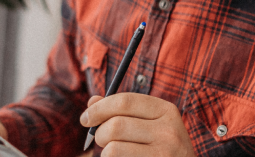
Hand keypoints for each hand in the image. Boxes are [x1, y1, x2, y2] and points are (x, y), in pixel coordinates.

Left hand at [80, 93, 195, 156]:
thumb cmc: (160, 148)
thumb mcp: (149, 125)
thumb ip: (123, 111)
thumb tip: (92, 102)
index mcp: (166, 110)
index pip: (124, 101)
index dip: (98, 109)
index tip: (85, 119)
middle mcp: (169, 130)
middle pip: (115, 125)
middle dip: (100, 134)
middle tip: (101, 141)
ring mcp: (164, 152)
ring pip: (112, 148)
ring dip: (105, 152)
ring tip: (114, 153)